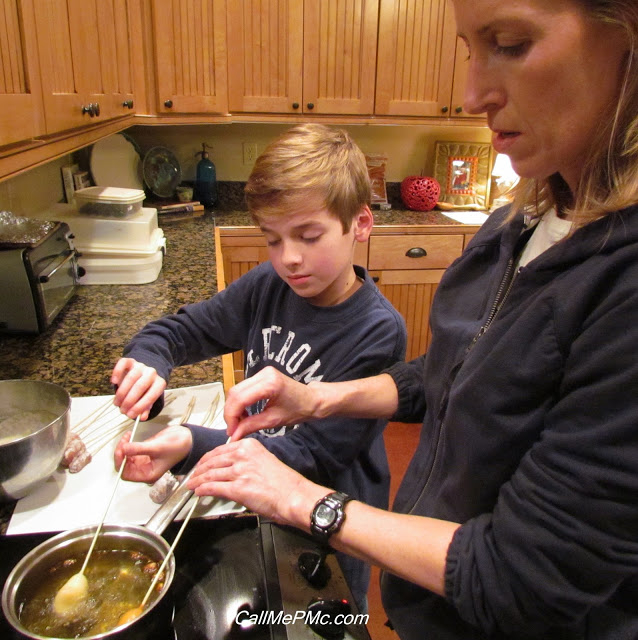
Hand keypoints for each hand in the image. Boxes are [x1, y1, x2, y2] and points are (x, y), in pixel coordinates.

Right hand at [111, 357, 166, 419]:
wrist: (145, 371)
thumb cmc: (146, 388)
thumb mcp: (148, 398)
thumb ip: (146, 407)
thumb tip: (142, 417)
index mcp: (159, 383)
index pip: (151, 395)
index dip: (140, 406)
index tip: (130, 415)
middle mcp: (151, 373)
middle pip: (140, 386)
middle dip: (129, 401)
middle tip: (122, 410)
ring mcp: (140, 365)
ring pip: (130, 377)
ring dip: (121, 392)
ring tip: (116, 403)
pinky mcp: (130, 360)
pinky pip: (123, 363)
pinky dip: (117, 372)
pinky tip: (114, 383)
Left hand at [114, 425, 191, 482]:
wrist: (186, 437)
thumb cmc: (178, 447)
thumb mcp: (158, 448)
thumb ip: (140, 449)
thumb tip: (124, 449)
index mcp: (148, 474)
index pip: (127, 474)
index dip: (121, 463)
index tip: (121, 451)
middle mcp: (144, 469)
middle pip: (124, 465)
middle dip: (121, 453)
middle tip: (123, 442)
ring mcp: (143, 460)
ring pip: (126, 456)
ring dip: (123, 446)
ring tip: (126, 437)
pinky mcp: (144, 451)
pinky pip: (130, 449)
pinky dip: (127, 442)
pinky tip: (129, 435)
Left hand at [187, 439, 325, 525]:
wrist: (294, 496)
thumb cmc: (284, 483)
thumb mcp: (264, 461)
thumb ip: (247, 461)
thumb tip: (232, 469)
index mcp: (250, 446)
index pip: (221, 450)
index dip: (207, 458)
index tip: (202, 463)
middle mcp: (243, 456)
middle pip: (212, 461)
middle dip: (199, 470)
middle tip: (193, 475)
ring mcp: (240, 471)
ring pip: (210, 474)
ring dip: (198, 480)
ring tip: (192, 485)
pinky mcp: (238, 488)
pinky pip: (214, 487)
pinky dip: (203, 490)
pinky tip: (199, 492)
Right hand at [224, 366, 321, 439]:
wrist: (312, 399)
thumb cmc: (298, 410)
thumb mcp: (274, 421)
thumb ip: (251, 426)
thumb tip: (233, 436)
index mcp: (269, 384)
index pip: (240, 398)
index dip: (231, 416)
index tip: (231, 432)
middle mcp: (264, 374)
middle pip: (235, 392)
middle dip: (230, 413)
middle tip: (233, 430)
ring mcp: (262, 372)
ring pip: (237, 390)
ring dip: (234, 408)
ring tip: (239, 423)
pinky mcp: (261, 375)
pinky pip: (243, 388)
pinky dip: (240, 402)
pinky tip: (244, 414)